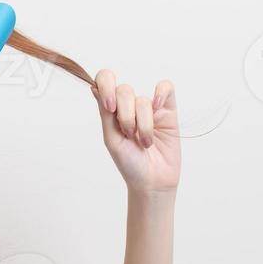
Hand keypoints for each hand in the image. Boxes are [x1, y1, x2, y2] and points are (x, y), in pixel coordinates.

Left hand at [92, 69, 180, 193]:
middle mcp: (129, 107)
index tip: (110, 108)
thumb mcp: (112, 140)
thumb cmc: (130, 164)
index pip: (105, 82)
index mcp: (112, 112)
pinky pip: (166, 88)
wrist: (152, 181)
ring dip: (143, 124)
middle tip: (129, 135)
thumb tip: (94, 87)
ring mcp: (149, 108)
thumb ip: (105, 114)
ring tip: (145, 142)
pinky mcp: (168, 111)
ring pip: (143, 99)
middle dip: (126, 116)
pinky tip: (159, 108)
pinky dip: (161, 94)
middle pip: (124, 91)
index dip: (106, 86)